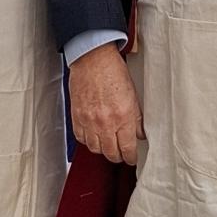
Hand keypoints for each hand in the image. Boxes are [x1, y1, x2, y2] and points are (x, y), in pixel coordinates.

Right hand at [68, 42, 142, 166]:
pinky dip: (88, 140)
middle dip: (118, 156)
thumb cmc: (113, 71)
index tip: (132, 158)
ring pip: (95, 149)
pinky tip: (93, 136)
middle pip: (111, 153)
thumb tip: (139, 133)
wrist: (93, 59)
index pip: (128, 149)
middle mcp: (105, 122)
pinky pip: (81, 139)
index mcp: (123, 117)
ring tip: (107, 145)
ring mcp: (89, 121)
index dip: (131, 157)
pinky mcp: (77, 117)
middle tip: (121, 154)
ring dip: (102, 150)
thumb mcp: (133, 95)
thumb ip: (137, 118)